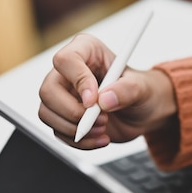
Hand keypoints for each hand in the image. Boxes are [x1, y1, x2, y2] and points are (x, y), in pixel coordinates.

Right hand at [38, 34, 176, 148]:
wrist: (144, 112)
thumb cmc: (142, 91)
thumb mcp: (142, 88)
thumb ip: (126, 90)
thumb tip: (104, 99)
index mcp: (86, 51)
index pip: (66, 60)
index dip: (77, 81)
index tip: (94, 101)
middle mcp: (69, 72)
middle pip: (48, 90)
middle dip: (73, 112)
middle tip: (101, 120)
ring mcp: (63, 94)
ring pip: (47, 113)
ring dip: (75, 129)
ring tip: (103, 129)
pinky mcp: (64, 116)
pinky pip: (57, 131)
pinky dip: (80, 141)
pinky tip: (100, 138)